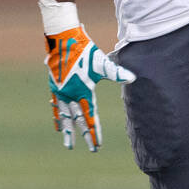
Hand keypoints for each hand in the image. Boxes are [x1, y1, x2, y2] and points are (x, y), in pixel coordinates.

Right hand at [45, 25, 135, 151]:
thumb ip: (116, 72)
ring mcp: (60, 92)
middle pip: (78, 120)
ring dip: (67, 131)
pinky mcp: (55, 86)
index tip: (97, 145)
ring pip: (64, 117)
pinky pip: (56, 106)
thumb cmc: (85, 50)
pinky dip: (58, 116)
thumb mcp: (102, 62)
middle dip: (85, 135)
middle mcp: (69, 95)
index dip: (94, 131)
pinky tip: (58, 124)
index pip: (89, 117)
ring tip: (68, 145)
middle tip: (91, 150)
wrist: (63, 39)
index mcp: (81, 92)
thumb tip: (133, 78)